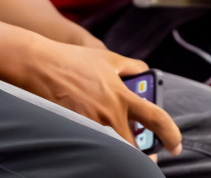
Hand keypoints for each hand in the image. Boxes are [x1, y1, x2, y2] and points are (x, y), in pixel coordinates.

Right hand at [16, 41, 179, 153]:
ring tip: (117, 140)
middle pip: (135, 147)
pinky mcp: (74, 129)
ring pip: (114, 147)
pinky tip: (94, 135)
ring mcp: (91, 125)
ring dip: (119, 146)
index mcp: (122, 96)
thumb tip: (145, 72)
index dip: (171, 136)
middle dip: (142, 153)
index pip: (158, 120)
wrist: (37, 64)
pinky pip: (94, 143)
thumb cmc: (71, 59)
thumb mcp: (107, 57)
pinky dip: (98, 142)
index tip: (174, 145)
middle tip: (143, 151)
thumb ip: (132, 66)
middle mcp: (110, 115)